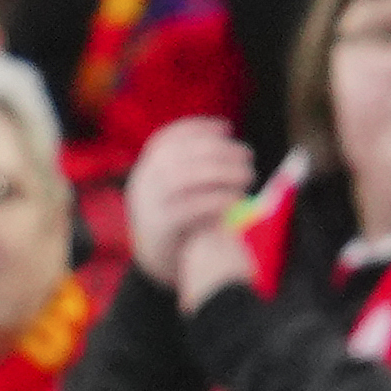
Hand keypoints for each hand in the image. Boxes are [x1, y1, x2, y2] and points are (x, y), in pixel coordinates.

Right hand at [124, 117, 257, 305]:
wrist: (158, 264)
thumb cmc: (180, 223)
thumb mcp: (180, 191)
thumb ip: (195, 170)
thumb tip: (229, 146)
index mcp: (145, 170)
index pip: (166, 139)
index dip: (196, 128)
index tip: (226, 126)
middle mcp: (142, 182)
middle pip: (180, 155)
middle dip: (218, 150)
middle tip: (248, 155)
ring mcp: (149, 204)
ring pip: (184, 177)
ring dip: (222, 172)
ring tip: (248, 176)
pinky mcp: (162, 227)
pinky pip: (190, 208)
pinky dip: (217, 199)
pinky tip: (237, 198)